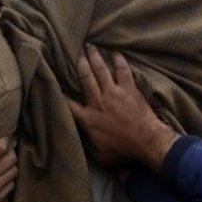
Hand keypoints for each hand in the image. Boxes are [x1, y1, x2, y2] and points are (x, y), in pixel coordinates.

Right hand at [0, 139, 17, 201]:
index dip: (3, 141)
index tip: (2, 138)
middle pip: (10, 159)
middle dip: (10, 153)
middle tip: (5, 151)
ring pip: (13, 171)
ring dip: (11, 166)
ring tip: (6, 163)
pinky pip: (10, 185)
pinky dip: (10, 180)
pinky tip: (4, 179)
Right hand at [66, 46, 178, 171]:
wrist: (147, 142)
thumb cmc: (124, 150)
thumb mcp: (101, 155)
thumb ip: (90, 147)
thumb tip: (83, 148)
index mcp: (88, 118)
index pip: (68, 104)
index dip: (59, 94)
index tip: (53, 84)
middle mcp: (98, 102)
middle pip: (85, 78)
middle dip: (79, 63)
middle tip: (75, 51)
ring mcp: (114, 93)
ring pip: (101, 70)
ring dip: (95, 57)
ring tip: (90, 46)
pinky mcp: (129, 90)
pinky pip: (123, 71)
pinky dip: (119, 61)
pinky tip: (116, 53)